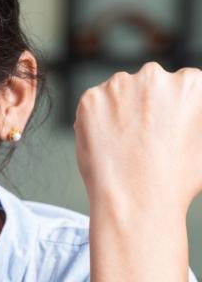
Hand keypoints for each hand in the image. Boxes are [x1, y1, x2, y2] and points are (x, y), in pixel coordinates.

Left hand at [74, 62, 201, 217]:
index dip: (170, 113)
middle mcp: (155, 76)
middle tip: (141, 143)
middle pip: (148, 86)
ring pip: (118, 94)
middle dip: (145, 108)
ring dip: (120, 112)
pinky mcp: (90, 100)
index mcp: (190, 84)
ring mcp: (119, 85)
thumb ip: (194, 123)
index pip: (179, 87)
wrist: (135, 205)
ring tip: (123, 148)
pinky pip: (93, 107)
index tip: (163, 133)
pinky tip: (106, 147)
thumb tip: (183, 122)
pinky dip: (96, 123)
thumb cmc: (175, 184)